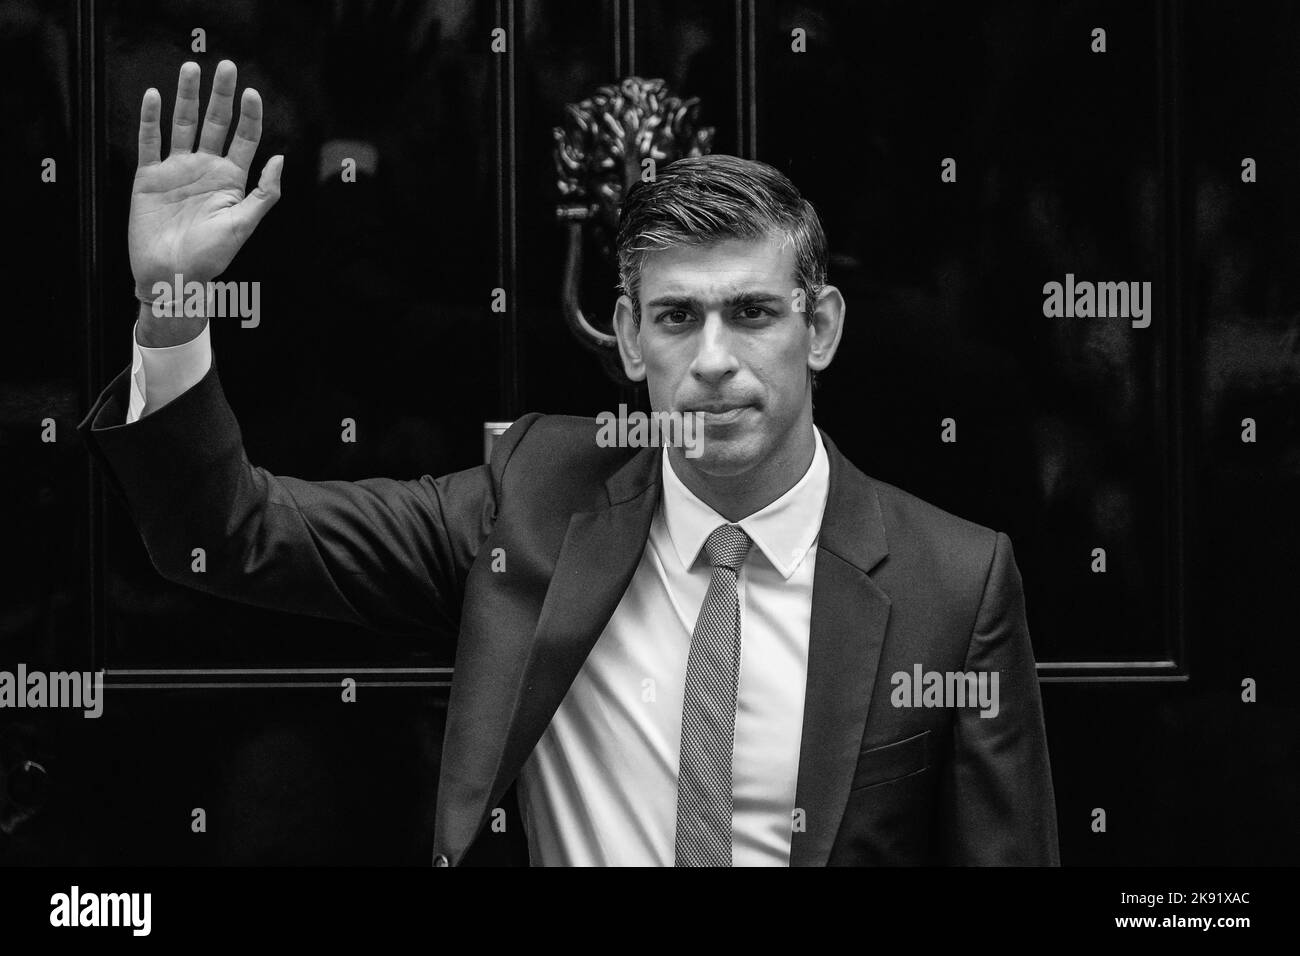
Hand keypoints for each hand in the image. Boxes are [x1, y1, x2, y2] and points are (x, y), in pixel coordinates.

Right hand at [129, 60, 281, 301]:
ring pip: (182, 125)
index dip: (250, 115)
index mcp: (231, 180)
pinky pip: (149, 142)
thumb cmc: (211, 257)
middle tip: (225, 66)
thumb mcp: (244, 225)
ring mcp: (177, 170)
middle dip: (220, 95)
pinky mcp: (150, 176)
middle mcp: (205, 169)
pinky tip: (155, 97)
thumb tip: (279, 159)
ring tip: (191, 69)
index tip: (252, 93)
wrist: (173, 276)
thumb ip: (264, 193)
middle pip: (214, 123)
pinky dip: (151, 119)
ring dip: (187, 97)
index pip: (244, 139)